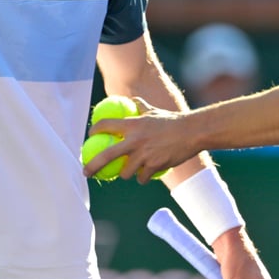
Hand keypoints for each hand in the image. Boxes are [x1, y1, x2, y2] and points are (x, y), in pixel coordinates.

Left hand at [84, 99, 200, 182]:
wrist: (192, 132)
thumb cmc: (172, 121)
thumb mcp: (154, 111)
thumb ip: (141, 107)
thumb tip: (133, 101)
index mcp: (133, 124)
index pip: (106, 125)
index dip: (94, 130)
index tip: (89, 137)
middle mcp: (135, 140)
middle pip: (106, 155)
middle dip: (92, 166)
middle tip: (86, 173)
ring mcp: (144, 154)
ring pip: (125, 172)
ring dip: (126, 173)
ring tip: (132, 169)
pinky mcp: (154, 166)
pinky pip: (142, 178)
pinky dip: (143, 177)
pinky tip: (147, 174)